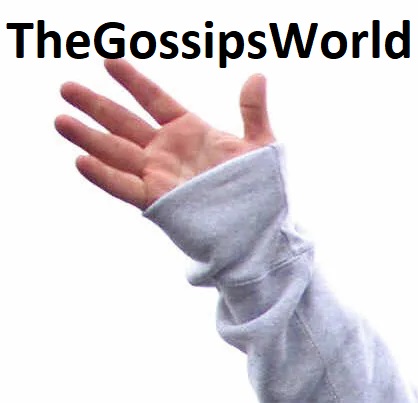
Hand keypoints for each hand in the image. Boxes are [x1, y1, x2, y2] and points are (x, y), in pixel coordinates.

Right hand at [56, 59, 272, 208]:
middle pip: (124, 123)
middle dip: (95, 106)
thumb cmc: (263, 191)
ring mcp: (160, 176)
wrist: (264, 233)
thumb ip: (253, 111)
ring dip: (88, 138)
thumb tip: (258, 77)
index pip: (154, 99)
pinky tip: (81, 161)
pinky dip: (104, 176)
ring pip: (116, 152)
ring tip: (60, 120)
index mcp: (190, 132)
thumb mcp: (262, 146)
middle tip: (66, 88)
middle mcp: (167, 151)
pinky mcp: (159, 202)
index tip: (109, 60)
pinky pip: (125, 187)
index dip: (132, 81)